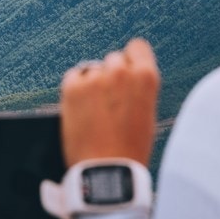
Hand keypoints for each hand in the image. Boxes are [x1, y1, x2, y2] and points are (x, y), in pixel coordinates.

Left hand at [59, 38, 159, 167]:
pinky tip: (82, 110)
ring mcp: (95, 78)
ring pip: (93, 69)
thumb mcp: (147, 112)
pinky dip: (75, 90)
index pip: (137, 47)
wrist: (108, 171)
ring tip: (96, 112)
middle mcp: (120, 71)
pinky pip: (73, 77)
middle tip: (110, 102)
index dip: (132, 60)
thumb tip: (126, 73)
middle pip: (114, 59)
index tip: (127, 72)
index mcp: (146, 76)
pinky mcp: (72, 87)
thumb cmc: (131, 148)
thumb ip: (137, 87)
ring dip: (93, 84)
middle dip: (112, 75)